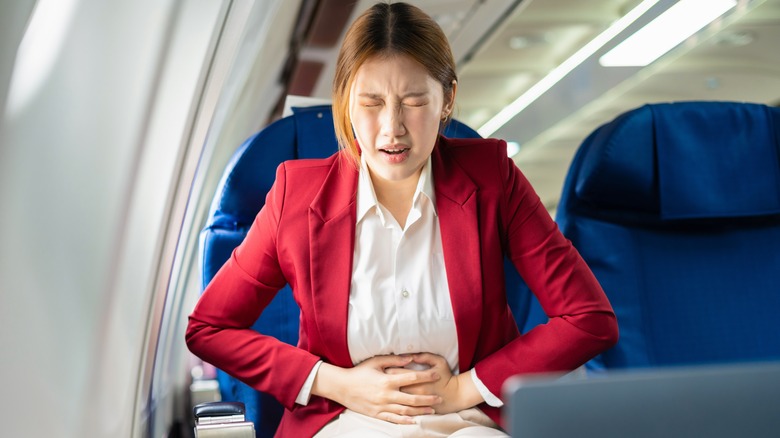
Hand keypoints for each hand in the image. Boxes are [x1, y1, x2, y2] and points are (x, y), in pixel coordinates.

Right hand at [311, 355, 442, 423]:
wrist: (341, 387)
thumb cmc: (359, 372)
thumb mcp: (375, 362)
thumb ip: (394, 360)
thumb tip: (411, 358)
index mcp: (387, 380)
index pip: (412, 377)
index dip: (427, 376)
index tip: (437, 374)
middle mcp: (387, 395)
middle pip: (413, 398)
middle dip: (428, 398)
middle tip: (440, 398)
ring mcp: (382, 406)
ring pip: (406, 411)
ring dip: (420, 411)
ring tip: (432, 410)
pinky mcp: (377, 414)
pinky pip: (393, 419)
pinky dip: (405, 421)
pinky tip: (414, 421)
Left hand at [386, 353, 482, 414]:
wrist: (456, 395)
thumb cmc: (446, 376)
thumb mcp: (438, 361)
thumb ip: (424, 356)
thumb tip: (410, 355)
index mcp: (416, 378)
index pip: (395, 372)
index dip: (387, 369)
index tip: (382, 367)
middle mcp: (413, 391)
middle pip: (392, 386)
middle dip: (383, 382)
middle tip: (378, 378)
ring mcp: (415, 403)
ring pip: (395, 400)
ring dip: (387, 394)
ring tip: (382, 390)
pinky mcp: (417, 411)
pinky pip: (401, 411)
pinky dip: (394, 407)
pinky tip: (390, 402)